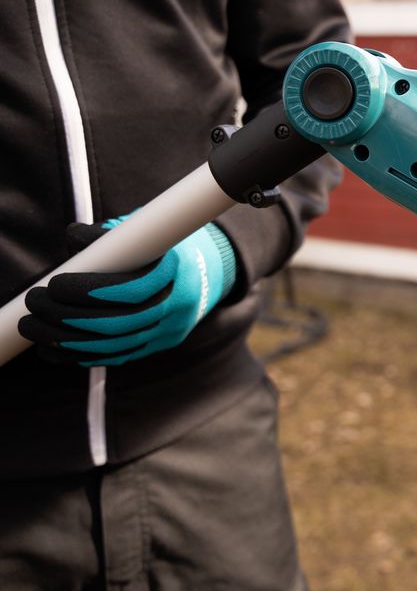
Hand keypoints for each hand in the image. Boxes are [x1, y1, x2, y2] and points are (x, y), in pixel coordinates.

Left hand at [18, 218, 236, 365]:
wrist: (206, 272)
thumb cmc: (164, 247)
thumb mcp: (143, 233)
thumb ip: (110, 237)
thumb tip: (73, 238)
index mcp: (177, 271)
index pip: (134, 289)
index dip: (91, 290)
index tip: (56, 284)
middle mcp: (178, 305)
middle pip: (121, 322)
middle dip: (71, 317)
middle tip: (37, 306)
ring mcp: (171, 330)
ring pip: (117, 345)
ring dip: (70, 341)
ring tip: (36, 330)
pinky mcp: (160, 345)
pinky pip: (120, 357)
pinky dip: (85, 355)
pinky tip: (56, 350)